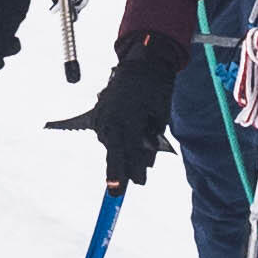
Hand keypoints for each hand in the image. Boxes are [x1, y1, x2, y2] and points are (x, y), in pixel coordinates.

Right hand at [71, 43, 182, 199]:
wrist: (142, 63)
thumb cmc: (155, 90)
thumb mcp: (159, 118)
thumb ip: (150, 143)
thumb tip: (144, 165)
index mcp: (129, 119)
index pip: (128, 152)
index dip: (131, 171)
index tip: (132, 187)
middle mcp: (112, 119)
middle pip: (113, 152)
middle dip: (117, 172)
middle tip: (117, 194)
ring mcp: (102, 115)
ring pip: (109, 144)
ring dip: (118, 154)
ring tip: (131, 159)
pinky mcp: (98, 113)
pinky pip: (103, 133)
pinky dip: (110, 141)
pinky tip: (102, 140)